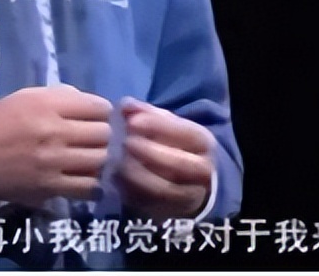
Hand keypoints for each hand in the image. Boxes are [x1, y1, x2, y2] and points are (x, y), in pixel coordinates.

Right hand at [0, 85, 111, 206]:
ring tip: (91, 158)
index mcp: (50, 106)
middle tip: (94, 139)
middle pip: (103, 134)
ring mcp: (54, 162)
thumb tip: (89, 103)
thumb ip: (60, 96)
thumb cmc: (0, 121)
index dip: (102, 112)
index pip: (99, 107)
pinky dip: (92, 184)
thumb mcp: (27, 96)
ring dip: (99, 158)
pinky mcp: (49, 187)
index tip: (96, 118)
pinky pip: (86, 187)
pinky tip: (87, 179)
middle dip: (102, 135)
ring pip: (100, 160)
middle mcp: (55, 132)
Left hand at [113, 97, 214, 219]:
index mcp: (203, 142)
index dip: (157, 126)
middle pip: (178, 163)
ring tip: (117, 162)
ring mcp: (189, 195)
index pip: (184, 132)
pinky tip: (115, 179)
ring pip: (163, 188)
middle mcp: (202, 170)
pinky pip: (150, 204)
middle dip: (148, 152)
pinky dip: (131, 192)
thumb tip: (126, 105)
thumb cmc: (173, 145)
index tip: (131, 121)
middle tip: (124, 143)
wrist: (190, 181)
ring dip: (137, 175)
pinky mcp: (170, 213)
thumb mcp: (167, 125)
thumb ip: (146, 113)